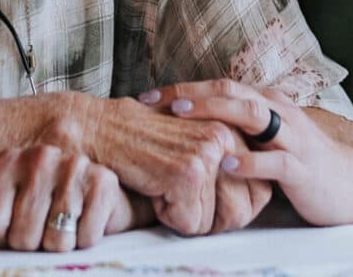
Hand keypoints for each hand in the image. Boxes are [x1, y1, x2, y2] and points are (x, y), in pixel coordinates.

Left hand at [0, 144, 134, 251]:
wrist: (98, 192)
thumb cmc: (47, 203)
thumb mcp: (8, 209)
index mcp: (8, 161)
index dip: (0, 239)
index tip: (13, 227)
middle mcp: (39, 156)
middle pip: (22, 238)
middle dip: (33, 244)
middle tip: (44, 226)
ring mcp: (73, 165)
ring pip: (55, 241)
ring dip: (61, 243)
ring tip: (65, 223)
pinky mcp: (103, 181)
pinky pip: (85, 238)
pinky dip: (86, 239)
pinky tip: (85, 219)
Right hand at [35, 92, 239, 235]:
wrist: (96, 128)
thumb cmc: (138, 140)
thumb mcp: (190, 144)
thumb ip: (222, 162)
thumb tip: (255, 195)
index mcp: (231, 128)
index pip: (257, 193)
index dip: (224, 207)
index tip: (193, 190)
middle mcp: (225, 136)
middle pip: (239, 210)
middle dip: (205, 214)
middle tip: (172, 186)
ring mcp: (208, 153)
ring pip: (213, 221)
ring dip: (182, 213)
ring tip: (159, 179)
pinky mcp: (188, 172)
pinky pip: (190, 224)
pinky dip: (165, 215)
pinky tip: (149, 183)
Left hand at [148, 79, 352, 225]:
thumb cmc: (304, 161)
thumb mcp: (269, 138)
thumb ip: (238, 127)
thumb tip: (191, 126)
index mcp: (268, 102)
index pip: (220, 86)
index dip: (184, 88)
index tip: (148, 96)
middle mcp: (279, 111)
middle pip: (231, 90)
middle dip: (191, 93)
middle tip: (155, 101)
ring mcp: (292, 137)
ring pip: (252, 114)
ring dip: (215, 111)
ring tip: (183, 115)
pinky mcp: (302, 167)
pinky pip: (274, 161)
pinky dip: (248, 160)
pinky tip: (225, 164)